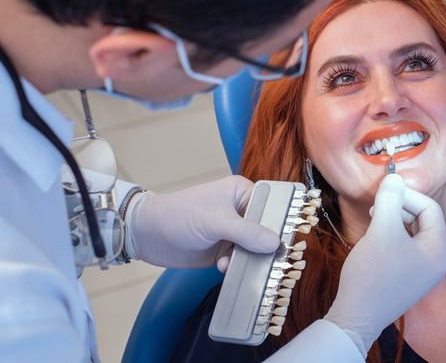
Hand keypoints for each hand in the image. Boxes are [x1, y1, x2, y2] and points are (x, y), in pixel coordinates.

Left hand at [126, 175, 279, 268]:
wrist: (148, 235)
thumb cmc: (179, 215)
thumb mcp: (216, 222)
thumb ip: (247, 233)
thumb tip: (275, 243)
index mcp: (242, 192)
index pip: (272, 205)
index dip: (280, 222)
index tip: (286, 240)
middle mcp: (241, 211)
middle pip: (266, 230)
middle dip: (265, 245)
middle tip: (270, 258)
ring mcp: (233, 232)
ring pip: (255, 248)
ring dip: (249, 259)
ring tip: (238, 262)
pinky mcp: (224, 250)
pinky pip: (241, 260)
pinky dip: (237, 266)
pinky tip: (224, 266)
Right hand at [324, 174, 445, 356]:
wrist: (356, 317)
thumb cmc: (372, 274)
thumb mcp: (381, 230)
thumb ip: (390, 199)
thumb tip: (394, 177)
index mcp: (438, 251)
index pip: (430, 208)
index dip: (407, 195)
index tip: (384, 193)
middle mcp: (437, 263)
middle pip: (424, 220)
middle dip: (401, 207)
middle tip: (378, 206)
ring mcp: (424, 273)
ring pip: (413, 233)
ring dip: (395, 220)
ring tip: (374, 220)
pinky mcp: (410, 279)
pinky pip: (406, 248)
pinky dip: (392, 237)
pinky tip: (374, 238)